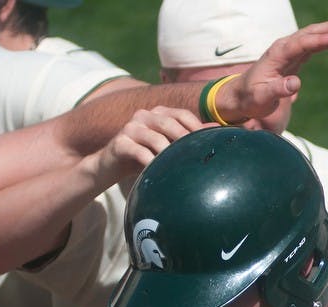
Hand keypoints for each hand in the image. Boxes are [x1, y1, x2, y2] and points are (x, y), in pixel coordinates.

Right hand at [91, 107, 205, 183]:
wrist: (109, 166)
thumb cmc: (143, 156)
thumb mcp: (166, 147)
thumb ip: (188, 137)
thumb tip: (217, 128)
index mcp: (158, 113)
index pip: (182, 114)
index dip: (197, 127)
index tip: (209, 143)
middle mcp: (144, 116)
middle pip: (169, 123)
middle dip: (185, 139)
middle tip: (198, 156)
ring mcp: (131, 128)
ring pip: (155, 138)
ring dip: (169, 153)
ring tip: (181, 167)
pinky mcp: (120, 143)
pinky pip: (138, 152)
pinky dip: (150, 162)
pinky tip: (159, 171)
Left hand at [218, 12, 327, 121]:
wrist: (241, 96)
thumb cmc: (250, 98)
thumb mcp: (261, 98)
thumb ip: (277, 91)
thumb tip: (295, 84)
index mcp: (277, 54)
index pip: (302, 43)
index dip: (320, 40)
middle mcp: (284, 47)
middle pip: (311, 32)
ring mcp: (290, 50)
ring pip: (315, 35)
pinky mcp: (295, 56)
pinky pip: (315, 45)